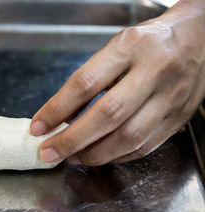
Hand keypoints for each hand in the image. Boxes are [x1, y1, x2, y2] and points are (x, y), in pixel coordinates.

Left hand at [31, 0, 204, 164]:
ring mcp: (171, 97)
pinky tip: (100, 155)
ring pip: (128, 137)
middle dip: (72, 140)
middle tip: (49, 152)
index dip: (57, 109)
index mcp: (130, 47)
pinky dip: (117, 156)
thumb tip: (60, 117)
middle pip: (107, 115)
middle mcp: (154, 71)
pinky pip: (144, 146)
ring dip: (94, 154)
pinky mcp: (178, 118)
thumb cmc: (147, 44)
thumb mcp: (115, 49)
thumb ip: (89, 81)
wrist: (199, 39)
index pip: (85, 83)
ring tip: (72, 157)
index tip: (39, 126)